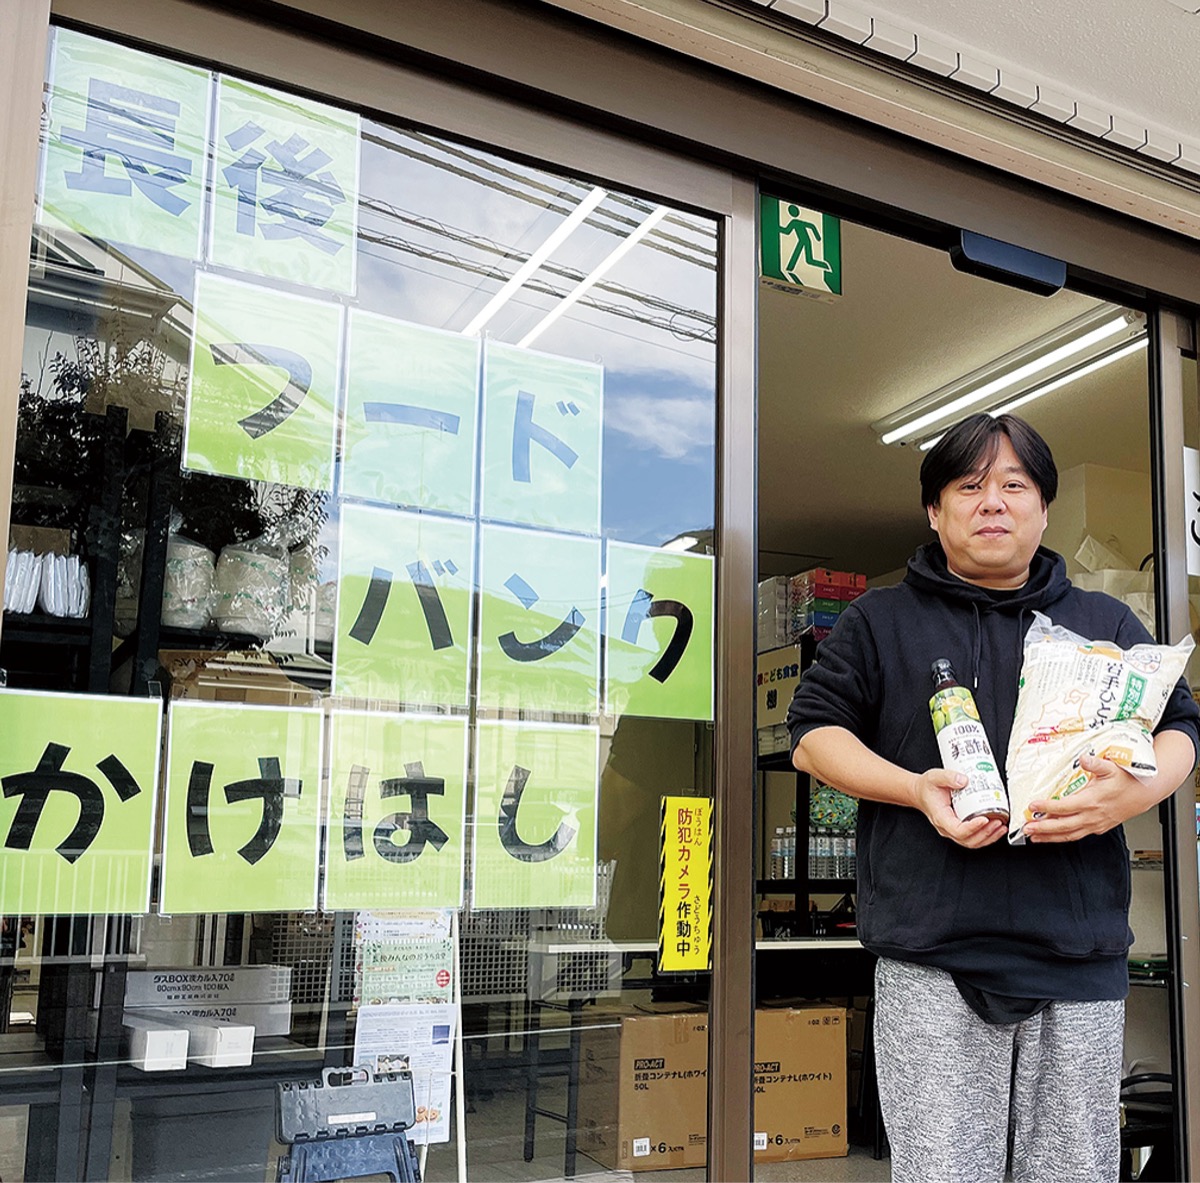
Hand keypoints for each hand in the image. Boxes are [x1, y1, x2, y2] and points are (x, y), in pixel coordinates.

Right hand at [910, 769, 1007, 848]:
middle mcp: (946, 828)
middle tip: (997, 821)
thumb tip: (964, 780)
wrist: (921, 793)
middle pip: (968, 839)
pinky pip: (974, 838)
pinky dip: (987, 836)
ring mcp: (953, 830)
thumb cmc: (927, 788)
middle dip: (985, 833)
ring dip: (988, 837)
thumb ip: (948, 777)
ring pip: (972, 842)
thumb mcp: (934, 777)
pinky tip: (997, 829)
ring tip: (1000, 826)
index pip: (958, 830)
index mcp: (940, 817)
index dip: (973, 827)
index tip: (985, 819)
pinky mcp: (959, 829)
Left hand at [1023, 754, 1153, 842]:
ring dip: (1050, 837)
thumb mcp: (1111, 767)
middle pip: (1064, 826)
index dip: (1047, 807)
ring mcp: (1095, 824)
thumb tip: (1084, 758)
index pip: (1065, 807)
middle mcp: (1093, 815)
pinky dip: (1063, 837)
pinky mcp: (1098, 828)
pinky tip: (1052, 836)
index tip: (1032, 806)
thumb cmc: (1127, 780)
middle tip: (1026, 828)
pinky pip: (1077, 835)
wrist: (1144, 793)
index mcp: (1092, 800)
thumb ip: (1096, 764)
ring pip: (1069, 835)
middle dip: (1043, 828)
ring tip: (1034, 837)